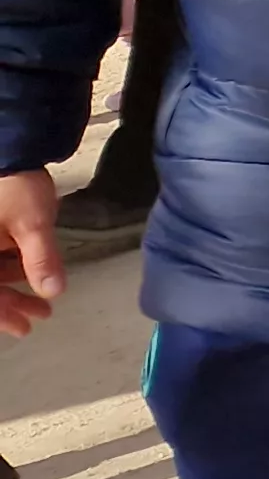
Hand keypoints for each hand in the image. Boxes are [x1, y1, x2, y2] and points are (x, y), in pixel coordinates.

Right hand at [0, 169, 54, 337]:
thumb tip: (52, 292)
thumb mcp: (32, 225)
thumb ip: (40, 260)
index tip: (24, 328)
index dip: (1, 314)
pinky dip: (8, 270)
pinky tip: (29, 274)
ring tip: (41, 301)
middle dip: (8, 305)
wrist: (11, 150)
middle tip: (37, 318)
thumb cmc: (16, 187)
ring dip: (10, 289)